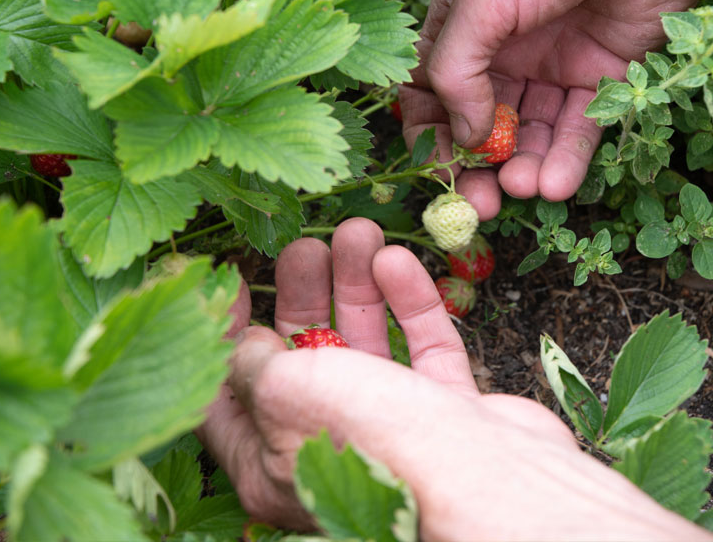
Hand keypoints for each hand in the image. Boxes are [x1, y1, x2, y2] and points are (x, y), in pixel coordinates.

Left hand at [198, 218, 712, 539]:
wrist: (489, 481)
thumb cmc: (374, 441)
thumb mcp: (286, 391)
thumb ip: (253, 363)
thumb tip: (246, 344)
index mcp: (274, 460)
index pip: (231, 393)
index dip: (223, 334)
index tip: (230, 281)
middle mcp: (329, 446)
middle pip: (303, 358)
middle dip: (304, 294)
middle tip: (305, 246)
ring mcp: (391, 428)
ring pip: (364, 344)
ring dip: (359, 285)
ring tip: (358, 232)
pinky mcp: (443, 411)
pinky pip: (419, 348)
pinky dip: (408, 303)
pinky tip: (397, 260)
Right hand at [400, 0, 707, 219]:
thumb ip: (456, 67)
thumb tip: (464, 135)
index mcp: (463, 25)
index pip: (431, 94)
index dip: (431, 137)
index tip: (440, 174)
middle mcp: (503, 51)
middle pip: (478, 124)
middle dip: (477, 167)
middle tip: (480, 205)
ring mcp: (551, 67)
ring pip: (528, 134)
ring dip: (521, 168)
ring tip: (522, 189)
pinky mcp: (600, 79)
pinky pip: (578, 130)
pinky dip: (566, 161)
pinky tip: (556, 184)